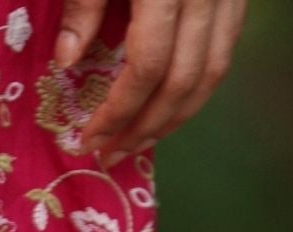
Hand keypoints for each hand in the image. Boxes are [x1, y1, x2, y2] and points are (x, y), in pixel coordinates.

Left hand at [56, 0, 245, 168]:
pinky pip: (226, 48)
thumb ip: (84, 6)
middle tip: (112, 154)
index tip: (89, 140)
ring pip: (213, 72)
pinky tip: (170, 102)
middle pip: (183, 81)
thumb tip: (66, 61)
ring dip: (177, 116)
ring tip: (140, 140)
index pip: (147, 69)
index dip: (118, 112)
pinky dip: (199, 84)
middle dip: (146, 128)